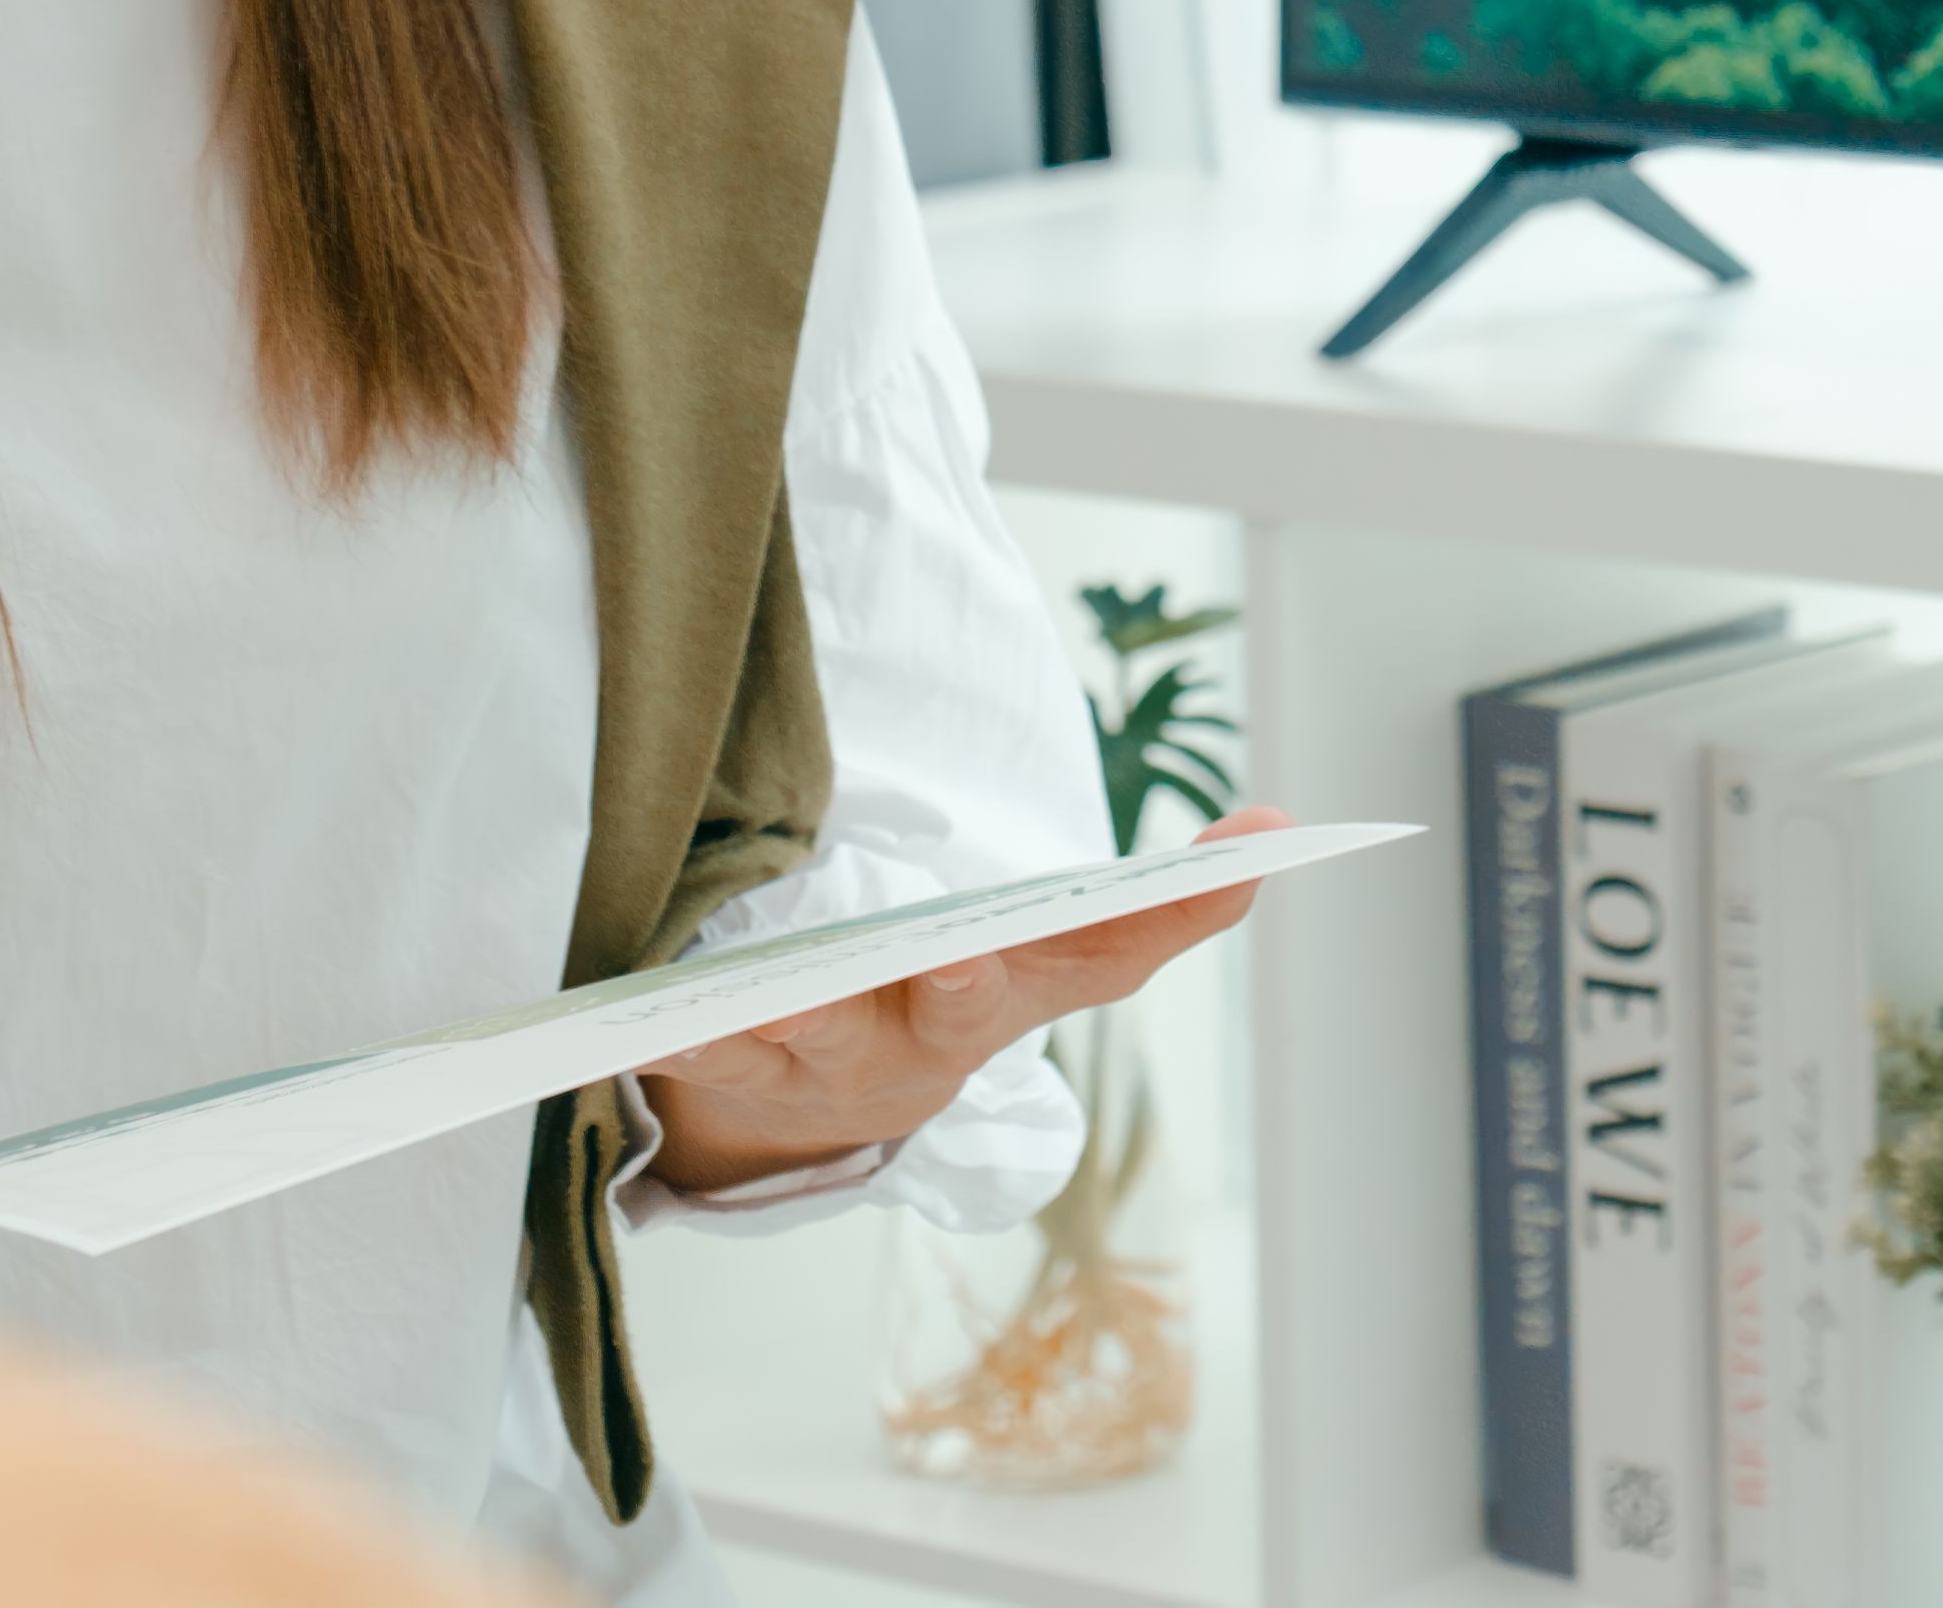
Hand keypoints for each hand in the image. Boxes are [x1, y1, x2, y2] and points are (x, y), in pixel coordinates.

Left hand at [638, 810, 1293, 1198]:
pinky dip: (696, 1040)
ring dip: (807, 1018)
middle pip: (970, 1007)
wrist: (815, 1118)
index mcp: (1025, 987)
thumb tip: (1279, 826)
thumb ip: (1146, 901)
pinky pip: (724, 1057)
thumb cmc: (942, 998)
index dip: (1177, 910)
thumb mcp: (1048, 949)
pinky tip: (663, 1020)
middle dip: (970, 982)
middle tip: (966, 956)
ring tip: (776, 992)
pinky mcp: (760, 1072)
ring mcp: (849, 1060)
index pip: (1116, 948)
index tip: (1246, 855)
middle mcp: (944, 1032)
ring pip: (832, 1038)